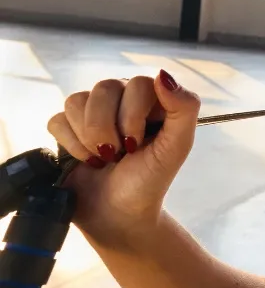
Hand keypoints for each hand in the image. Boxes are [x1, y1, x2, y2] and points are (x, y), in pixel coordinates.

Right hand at [45, 70, 200, 242]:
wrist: (118, 214)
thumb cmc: (150, 180)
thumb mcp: (177, 147)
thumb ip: (184, 108)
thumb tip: (162, 74)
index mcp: (153, 99)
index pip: (138, 83)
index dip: (133, 115)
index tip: (137, 143)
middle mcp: (122, 98)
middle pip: (104, 88)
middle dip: (110, 129)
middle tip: (120, 153)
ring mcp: (92, 111)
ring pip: (76, 101)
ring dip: (90, 138)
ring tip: (105, 157)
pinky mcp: (66, 127)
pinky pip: (57, 119)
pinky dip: (71, 145)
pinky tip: (87, 159)